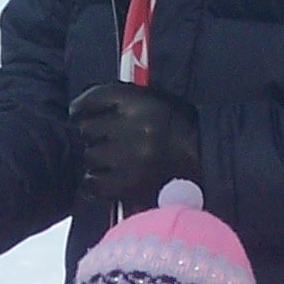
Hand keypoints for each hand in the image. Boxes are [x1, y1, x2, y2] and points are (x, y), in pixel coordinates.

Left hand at [68, 83, 199, 207]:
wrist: (204, 156)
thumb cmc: (177, 126)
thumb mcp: (153, 100)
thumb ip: (121, 101)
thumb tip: (83, 110)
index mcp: (136, 101)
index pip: (92, 100)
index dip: (81, 108)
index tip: (79, 114)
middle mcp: (130, 126)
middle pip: (86, 130)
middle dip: (92, 136)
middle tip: (104, 141)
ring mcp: (129, 157)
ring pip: (90, 157)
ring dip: (96, 160)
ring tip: (113, 161)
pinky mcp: (129, 184)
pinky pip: (95, 184)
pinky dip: (96, 182)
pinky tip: (107, 179)